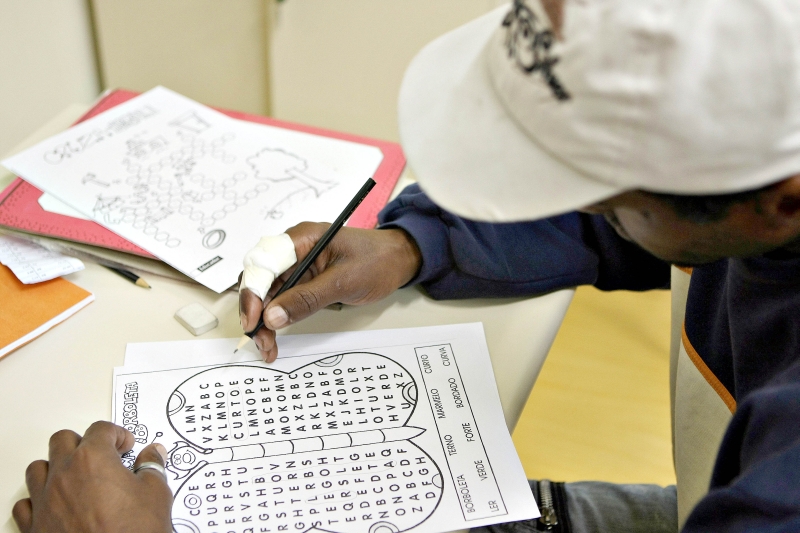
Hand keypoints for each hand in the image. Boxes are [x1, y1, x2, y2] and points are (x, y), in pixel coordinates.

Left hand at [13, 421, 172, 532]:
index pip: (100, 429)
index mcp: (93, 460)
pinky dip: (38, 500)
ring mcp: (45, 501)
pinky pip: (25, 504)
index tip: (125, 445)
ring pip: (38, 468)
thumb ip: (152, 468)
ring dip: (56, 467)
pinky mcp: (35, 527)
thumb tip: (153, 455)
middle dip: (83, 443)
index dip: (116, 434)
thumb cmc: (133, 532)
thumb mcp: (156, 494)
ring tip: (76, 476)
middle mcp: (64, 475)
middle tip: (101, 455)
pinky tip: (55, 503)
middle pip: (63, 440)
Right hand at [240, 222, 421, 361]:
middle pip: (259, 279)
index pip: (263, 263)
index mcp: (300, 239)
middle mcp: (292, 249)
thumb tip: (273, 317)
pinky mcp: (301, 279)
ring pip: (266, 293)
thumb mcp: (344, 282)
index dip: (252, 293)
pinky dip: (276, 319)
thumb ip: (307, 299)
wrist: (396, 259)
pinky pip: (280, 299)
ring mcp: (296, 265)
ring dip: (263, 321)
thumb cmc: (376, 261)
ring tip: (268, 347)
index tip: (254, 321)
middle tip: (261, 340)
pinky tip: (274, 338)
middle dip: (255, 311)